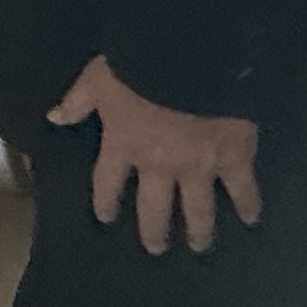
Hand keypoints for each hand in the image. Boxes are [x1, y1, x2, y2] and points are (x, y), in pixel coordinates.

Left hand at [50, 57, 262, 252]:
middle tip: (156, 248)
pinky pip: (242, 188)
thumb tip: (54, 118)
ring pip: (197, 208)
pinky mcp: (233, 158)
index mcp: (123, 145)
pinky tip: (252, 219)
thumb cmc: (139, 64)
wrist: (191, 58)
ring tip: (199, 245)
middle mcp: (159, 165)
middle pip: (153, 208)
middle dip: (154, 230)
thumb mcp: (98, 78)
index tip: (106, 217)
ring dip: (198, 229)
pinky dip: (248, 204)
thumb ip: (78, 101)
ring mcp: (198, 166)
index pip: (107, 183)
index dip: (106, 201)